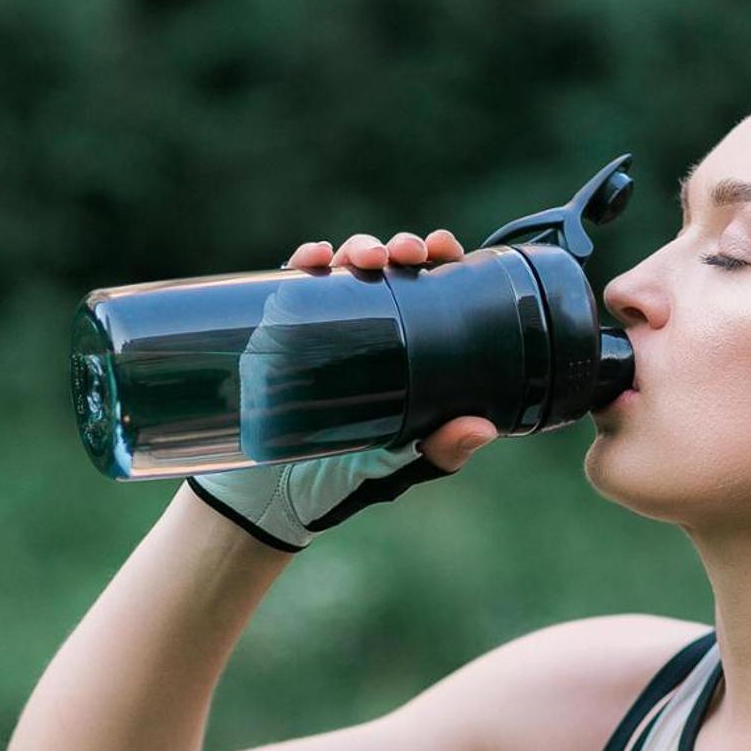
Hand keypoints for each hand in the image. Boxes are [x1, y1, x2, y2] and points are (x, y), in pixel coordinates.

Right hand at [187, 230, 500, 552]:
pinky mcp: (278, 334)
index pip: (431, 290)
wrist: (267, 503)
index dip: (441, 260)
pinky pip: (292, 287)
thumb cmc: (341, 481)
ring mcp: (322, 328)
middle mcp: (368, 331)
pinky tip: (313, 259)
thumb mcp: (397, 467)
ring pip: (344, 269)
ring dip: (356, 249)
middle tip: (405, 253)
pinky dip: (304, 264)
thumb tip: (482, 429)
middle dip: (399, 248)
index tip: (443, 248)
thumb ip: (438, 452)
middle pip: (389, 270)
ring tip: (362, 258)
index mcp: (407, 351)